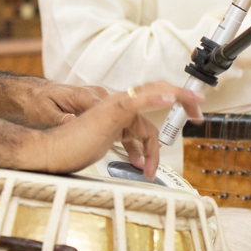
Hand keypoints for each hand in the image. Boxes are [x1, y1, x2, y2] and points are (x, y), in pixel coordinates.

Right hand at [27, 82, 203, 179]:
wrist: (51, 153)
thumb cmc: (74, 150)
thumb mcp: (109, 147)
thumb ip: (128, 147)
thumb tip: (143, 158)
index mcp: (120, 111)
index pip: (151, 103)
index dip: (173, 106)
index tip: (191, 115)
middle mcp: (118, 104)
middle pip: (156, 92)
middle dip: (182, 99)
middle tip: (199, 112)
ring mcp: (113, 106)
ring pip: (151, 94)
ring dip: (176, 97)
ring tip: (194, 108)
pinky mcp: (109, 112)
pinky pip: (135, 101)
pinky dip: (154, 98)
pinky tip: (169, 98)